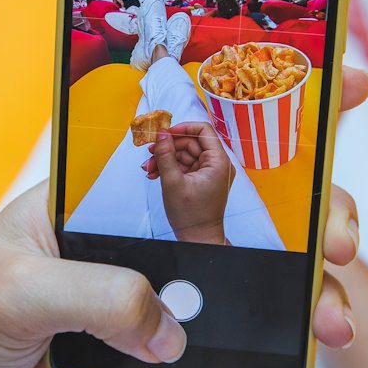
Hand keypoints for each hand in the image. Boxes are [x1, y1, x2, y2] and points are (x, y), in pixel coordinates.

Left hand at [0, 67, 367, 367]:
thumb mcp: (15, 287)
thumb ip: (93, 295)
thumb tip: (169, 329)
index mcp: (117, 183)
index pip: (199, 123)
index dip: (274, 98)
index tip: (345, 86)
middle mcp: (157, 225)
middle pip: (262, 207)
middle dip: (319, 217)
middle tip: (338, 247)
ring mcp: (173, 285)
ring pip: (264, 288)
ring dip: (306, 310)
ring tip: (326, 336)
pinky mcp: (172, 344)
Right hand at [142, 121, 233, 244]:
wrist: (198, 239)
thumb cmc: (191, 215)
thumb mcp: (172, 182)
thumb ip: (165, 154)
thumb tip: (161, 134)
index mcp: (219, 162)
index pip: (204, 130)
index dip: (182, 128)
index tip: (164, 134)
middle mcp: (218, 164)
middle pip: (191, 142)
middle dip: (168, 147)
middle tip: (149, 154)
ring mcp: (211, 172)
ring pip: (186, 154)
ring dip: (166, 159)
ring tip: (149, 169)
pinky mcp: (203, 179)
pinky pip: (186, 166)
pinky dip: (171, 168)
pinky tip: (155, 174)